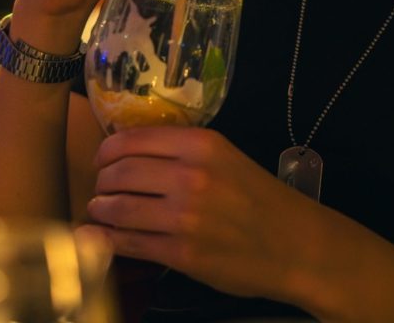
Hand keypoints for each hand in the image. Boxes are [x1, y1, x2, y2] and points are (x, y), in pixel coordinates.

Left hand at [85, 127, 324, 304]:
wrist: (294, 243)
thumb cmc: (257, 196)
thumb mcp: (224, 156)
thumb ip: (181, 151)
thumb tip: (128, 152)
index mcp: (201, 144)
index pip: (133, 139)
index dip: (107, 150)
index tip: (101, 159)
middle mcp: (190, 175)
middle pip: (121, 172)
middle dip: (102, 181)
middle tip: (100, 187)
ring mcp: (184, 217)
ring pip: (119, 209)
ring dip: (100, 210)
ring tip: (99, 211)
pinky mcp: (182, 254)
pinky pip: (130, 244)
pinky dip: (108, 240)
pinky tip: (102, 238)